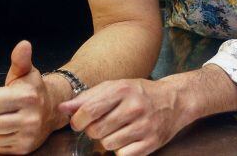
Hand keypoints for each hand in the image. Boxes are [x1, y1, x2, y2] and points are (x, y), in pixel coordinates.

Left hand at [0, 41, 58, 153]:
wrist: (51, 109)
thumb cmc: (32, 89)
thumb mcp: (25, 72)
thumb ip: (20, 59)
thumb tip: (24, 45)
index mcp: (27, 97)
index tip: (1, 97)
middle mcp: (30, 118)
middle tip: (1, 110)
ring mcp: (27, 136)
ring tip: (3, 119)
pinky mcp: (24, 149)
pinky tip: (7, 129)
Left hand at [59, 78, 188, 155]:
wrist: (174, 100)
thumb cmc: (138, 93)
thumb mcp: (114, 87)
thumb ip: (87, 97)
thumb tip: (62, 108)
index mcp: (122, 90)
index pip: (89, 110)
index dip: (77, 120)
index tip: (78, 122)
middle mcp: (134, 107)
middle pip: (96, 130)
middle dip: (92, 130)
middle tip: (100, 125)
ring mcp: (144, 126)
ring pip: (107, 144)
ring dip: (106, 140)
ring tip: (115, 131)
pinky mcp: (151, 143)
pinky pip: (123, 155)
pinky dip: (120, 150)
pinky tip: (126, 139)